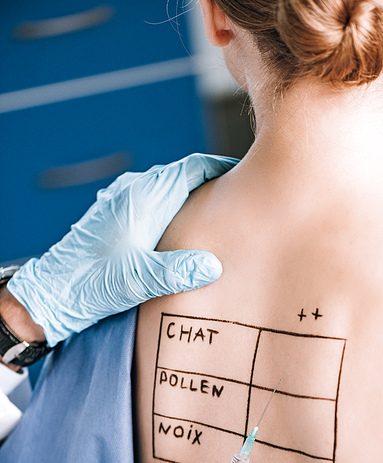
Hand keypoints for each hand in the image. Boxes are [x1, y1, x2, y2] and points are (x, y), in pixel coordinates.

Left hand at [7, 154, 236, 346]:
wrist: (51, 292)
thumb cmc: (91, 283)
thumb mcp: (138, 280)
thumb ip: (177, 271)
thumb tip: (214, 265)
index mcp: (143, 197)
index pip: (192, 167)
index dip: (222, 168)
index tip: (247, 177)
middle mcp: (132, 191)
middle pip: (183, 176)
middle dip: (212, 184)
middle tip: (240, 201)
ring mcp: (121, 201)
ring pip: (167, 189)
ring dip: (192, 197)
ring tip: (216, 217)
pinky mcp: (114, 217)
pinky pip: (152, 202)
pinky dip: (173, 209)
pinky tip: (181, 231)